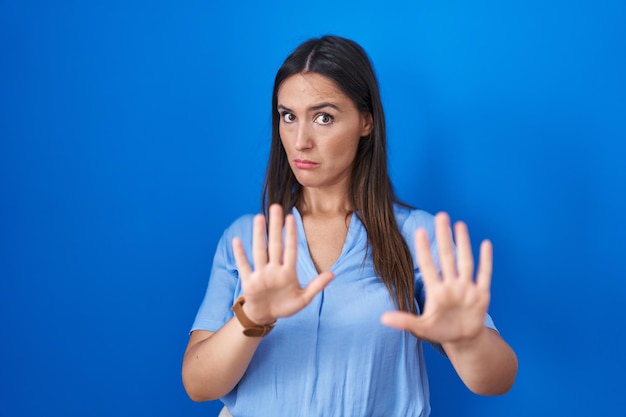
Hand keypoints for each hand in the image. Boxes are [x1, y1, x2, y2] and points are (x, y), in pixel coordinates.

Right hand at [232, 204, 333, 324]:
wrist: (266, 316)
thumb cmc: (285, 306)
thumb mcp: (303, 299)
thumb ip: (317, 286)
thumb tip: (332, 274)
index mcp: (288, 272)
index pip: (290, 249)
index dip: (291, 234)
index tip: (291, 217)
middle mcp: (274, 269)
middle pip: (274, 244)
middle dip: (275, 226)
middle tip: (275, 206)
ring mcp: (261, 274)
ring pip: (260, 251)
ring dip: (259, 235)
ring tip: (259, 217)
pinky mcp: (249, 282)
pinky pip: (244, 266)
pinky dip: (240, 255)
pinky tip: (237, 240)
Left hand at [381, 212, 491, 343]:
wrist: (463, 340)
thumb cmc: (439, 331)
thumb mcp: (420, 328)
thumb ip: (404, 321)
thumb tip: (382, 318)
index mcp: (435, 291)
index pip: (428, 265)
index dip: (424, 249)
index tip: (419, 231)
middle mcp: (451, 285)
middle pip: (447, 257)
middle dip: (444, 237)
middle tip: (441, 216)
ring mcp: (466, 288)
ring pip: (465, 261)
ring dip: (463, 243)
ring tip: (459, 224)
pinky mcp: (481, 295)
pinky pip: (484, 275)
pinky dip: (486, 261)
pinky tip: (485, 244)